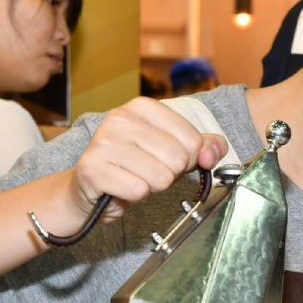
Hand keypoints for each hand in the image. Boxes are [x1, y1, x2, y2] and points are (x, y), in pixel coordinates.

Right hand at [71, 97, 228, 222]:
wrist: (89, 187)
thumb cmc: (134, 166)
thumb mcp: (173, 151)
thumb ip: (202, 147)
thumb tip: (214, 153)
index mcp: (142, 107)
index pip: (192, 139)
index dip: (188, 159)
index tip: (167, 160)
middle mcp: (120, 118)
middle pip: (177, 158)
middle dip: (169, 174)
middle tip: (149, 173)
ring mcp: (103, 142)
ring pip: (160, 177)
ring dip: (152, 187)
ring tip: (135, 179)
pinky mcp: (93, 168)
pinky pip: (138, 191)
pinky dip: (134, 196)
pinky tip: (121, 188)